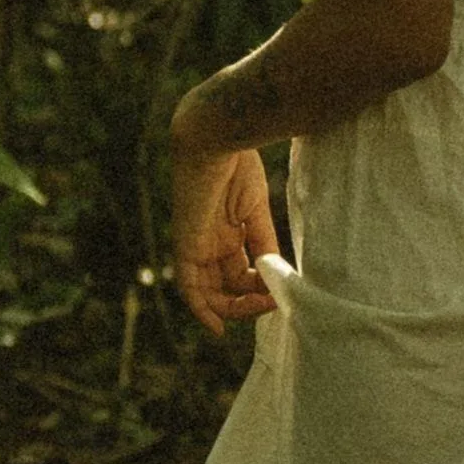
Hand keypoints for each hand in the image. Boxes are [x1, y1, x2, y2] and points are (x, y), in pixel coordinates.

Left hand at [169, 123, 278, 338]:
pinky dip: (201, 309)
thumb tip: (277, 274)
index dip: (257, 289)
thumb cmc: (238, 163)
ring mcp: (196, 244)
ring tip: (261, 306)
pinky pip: (189, 286)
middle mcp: (210, 241)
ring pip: (210, 291)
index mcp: (227, 229)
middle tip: (273, 304)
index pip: (240, 271)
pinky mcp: (186, 244)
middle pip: (226, 285)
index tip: (278, 298)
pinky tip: (219, 325)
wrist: (216, 137)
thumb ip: (263, 241)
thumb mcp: (255, 209)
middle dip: (248, 301)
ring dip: (234, 307)